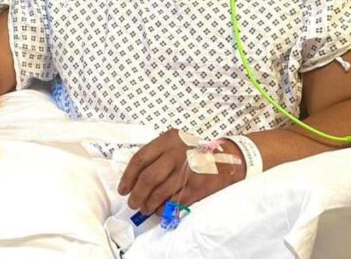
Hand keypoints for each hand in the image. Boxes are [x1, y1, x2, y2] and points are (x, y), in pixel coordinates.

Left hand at [118, 129, 242, 216]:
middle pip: (148, 178)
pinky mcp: (198, 188)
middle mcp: (177, 154)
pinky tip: (159, 210)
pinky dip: (163, 209)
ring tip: (145, 208)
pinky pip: (174, 202)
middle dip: (137, 194)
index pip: (140, 159)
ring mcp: (188, 172)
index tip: (123, 189)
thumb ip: (155, 156)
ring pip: (160, 193)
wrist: (227, 159)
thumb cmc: (193, 152)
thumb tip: (132, 179)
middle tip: (133, 203)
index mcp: (168, 140)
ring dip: (148, 204)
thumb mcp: (174, 144)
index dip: (128, 177)